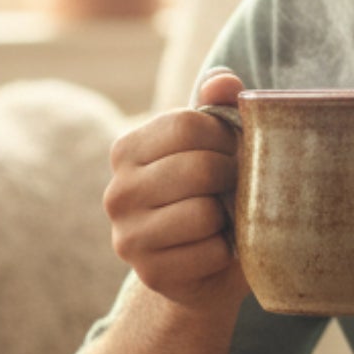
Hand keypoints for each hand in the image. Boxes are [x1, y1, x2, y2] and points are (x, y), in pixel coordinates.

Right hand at [102, 67, 248, 312]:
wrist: (209, 267)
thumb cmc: (214, 193)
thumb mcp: (216, 144)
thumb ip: (218, 106)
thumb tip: (223, 81)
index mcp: (127, 150)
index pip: (188, 124)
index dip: (226, 136)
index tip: (233, 151)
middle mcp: (117, 191)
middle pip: (199, 168)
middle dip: (234, 177)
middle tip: (237, 188)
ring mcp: (127, 236)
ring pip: (204, 213)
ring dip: (230, 217)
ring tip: (226, 218)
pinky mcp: (149, 273)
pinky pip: (210, 253)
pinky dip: (226, 252)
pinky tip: (217, 250)